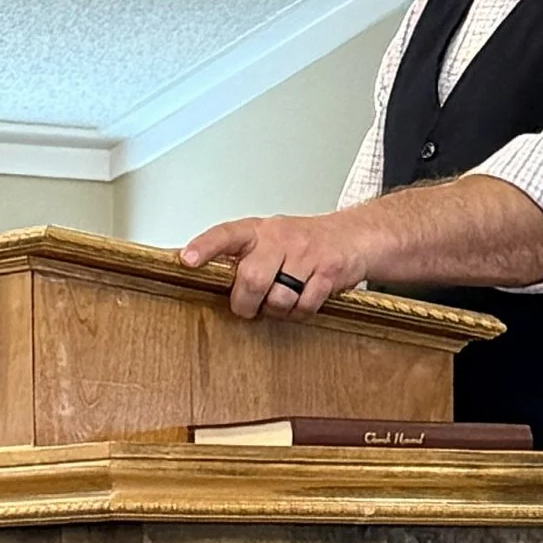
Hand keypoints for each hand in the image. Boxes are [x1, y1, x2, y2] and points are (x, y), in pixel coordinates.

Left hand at [180, 209, 374, 321]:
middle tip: (248, 307)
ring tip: (281, 300)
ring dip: (277, 310)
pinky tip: (302, 301)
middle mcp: (281, 238)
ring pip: (279, 298)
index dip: (206, 247)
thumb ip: (243, 255)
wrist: (354, 236)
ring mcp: (306, 254)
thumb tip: (206, 277)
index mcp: (260, 230)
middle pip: (252, 279)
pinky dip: (300, 312)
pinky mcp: (328, 271)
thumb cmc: (305, 242)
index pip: (226, 234)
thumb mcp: (271, 239)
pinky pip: (304, 305)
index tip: (187, 259)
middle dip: (246, 303)